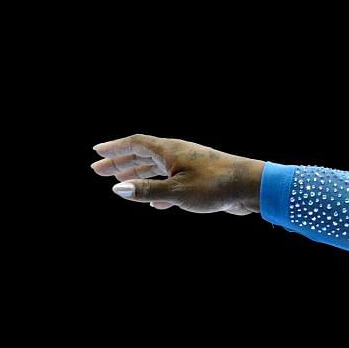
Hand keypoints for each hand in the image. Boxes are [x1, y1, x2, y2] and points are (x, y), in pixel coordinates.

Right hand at [91, 133, 263, 215]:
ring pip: (158, 169)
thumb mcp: (177, 191)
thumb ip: (147, 191)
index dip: (115, 148)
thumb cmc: (215, 185)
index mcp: (169, 150)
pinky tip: (154, 204)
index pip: (135, 143)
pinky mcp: (201, 181)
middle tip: (99, 171)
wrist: (251, 187)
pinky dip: (160, 190)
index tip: (96, 154)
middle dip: (121, 163)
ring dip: (138, 176)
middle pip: (143, 155)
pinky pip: (173, 183)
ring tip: (121, 183)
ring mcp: (190, 166)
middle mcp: (178, 154)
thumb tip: (117, 189)